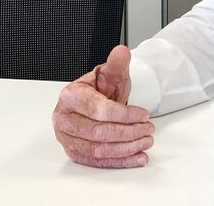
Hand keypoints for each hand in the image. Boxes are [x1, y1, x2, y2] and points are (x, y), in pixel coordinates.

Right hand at [52, 45, 154, 167]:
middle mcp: (64, 119)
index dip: (124, 114)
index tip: (144, 114)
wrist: (94, 100)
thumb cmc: (100, 88)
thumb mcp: (110, 73)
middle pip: (97, 132)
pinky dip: (120, 162)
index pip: (98, 109)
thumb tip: (121, 52)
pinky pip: (98, 162)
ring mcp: (67, 138)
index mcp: (70, 96)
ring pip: (98, 150)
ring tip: (146, 141)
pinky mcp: (75, 152)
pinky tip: (137, 157)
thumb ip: (117, 63)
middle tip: (148, 129)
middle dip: (128, 132)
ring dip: (126, 148)